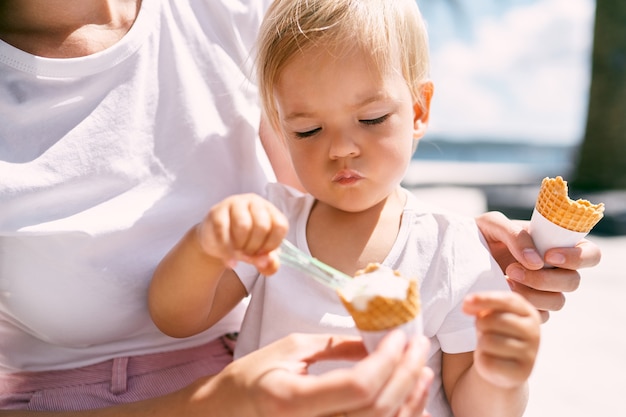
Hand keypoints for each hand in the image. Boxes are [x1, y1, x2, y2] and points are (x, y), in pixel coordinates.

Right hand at [198, 193, 287, 274]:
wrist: (217, 242)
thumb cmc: (243, 243)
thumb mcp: (260, 255)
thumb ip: (270, 263)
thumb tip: (267, 263)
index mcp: (270, 211)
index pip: (280, 226)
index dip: (273, 245)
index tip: (264, 253)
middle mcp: (255, 203)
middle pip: (262, 226)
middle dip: (255, 247)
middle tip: (248, 253)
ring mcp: (235, 204)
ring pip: (243, 225)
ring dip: (241, 246)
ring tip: (238, 252)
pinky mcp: (217, 211)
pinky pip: (222, 230)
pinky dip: (227, 251)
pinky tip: (229, 261)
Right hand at [199, 331, 432, 416]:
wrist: (228, 414)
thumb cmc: (253, 378)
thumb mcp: (291, 349)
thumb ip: (337, 347)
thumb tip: (379, 340)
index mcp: (290, 401)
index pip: (358, 387)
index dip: (387, 360)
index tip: (399, 335)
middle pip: (377, 409)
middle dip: (407, 373)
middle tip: (419, 344)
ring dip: (411, 397)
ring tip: (422, 367)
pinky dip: (401, 416)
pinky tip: (412, 396)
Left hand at [463, 291, 540, 388]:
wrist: (503, 367)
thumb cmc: (495, 334)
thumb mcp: (490, 315)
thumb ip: (482, 305)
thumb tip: (467, 304)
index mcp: (529, 313)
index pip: (507, 300)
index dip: (485, 299)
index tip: (465, 302)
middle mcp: (534, 332)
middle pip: (494, 320)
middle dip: (480, 324)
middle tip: (485, 331)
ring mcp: (530, 354)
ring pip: (488, 341)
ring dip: (481, 343)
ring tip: (489, 346)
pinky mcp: (521, 373)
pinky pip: (488, 361)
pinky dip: (482, 360)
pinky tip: (491, 360)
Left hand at [475, 211, 601, 321]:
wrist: (461, 256)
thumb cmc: (481, 234)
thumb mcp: (493, 224)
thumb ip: (516, 235)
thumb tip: (536, 261)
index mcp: (558, 245)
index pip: (591, 254)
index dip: (577, 258)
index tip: (549, 255)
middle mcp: (557, 270)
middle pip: (573, 282)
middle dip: (545, 278)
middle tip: (512, 269)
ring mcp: (546, 291)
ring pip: (558, 301)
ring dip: (533, 294)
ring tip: (505, 280)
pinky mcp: (531, 308)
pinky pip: (541, 316)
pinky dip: (524, 307)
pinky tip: (504, 294)